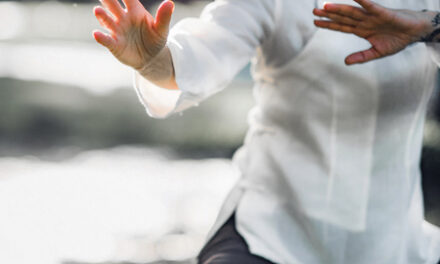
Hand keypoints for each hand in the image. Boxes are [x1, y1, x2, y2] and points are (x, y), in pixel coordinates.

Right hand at [93, 0, 174, 69]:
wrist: (151, 59)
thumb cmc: (155, 39)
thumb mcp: (162, 29)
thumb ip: (164, 17)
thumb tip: (170, 3)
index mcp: (135, 10)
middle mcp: (123, 18)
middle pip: (112, 5)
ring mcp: (117, 31)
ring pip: (107, 20)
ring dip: (102, 16)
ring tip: (97, 10)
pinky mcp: (115, 45)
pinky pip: (107, 40)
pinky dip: (101, 37)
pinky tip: (97, 34)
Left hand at [313, 0, 431, 64]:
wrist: (415, 33)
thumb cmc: (397, 40)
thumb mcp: (377, 52)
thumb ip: (361, 56)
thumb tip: (346, 62)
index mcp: (361, 30)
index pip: (341, 26)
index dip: (329, 24)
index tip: (315, 22)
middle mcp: (364, 22)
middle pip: (343, 17)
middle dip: (328, 15)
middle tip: (314, 11)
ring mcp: (372, 17)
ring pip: (352, 12)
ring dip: (339, 9)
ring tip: (326, 6)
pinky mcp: (383, 13)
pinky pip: (371, 6)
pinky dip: (362, 1)